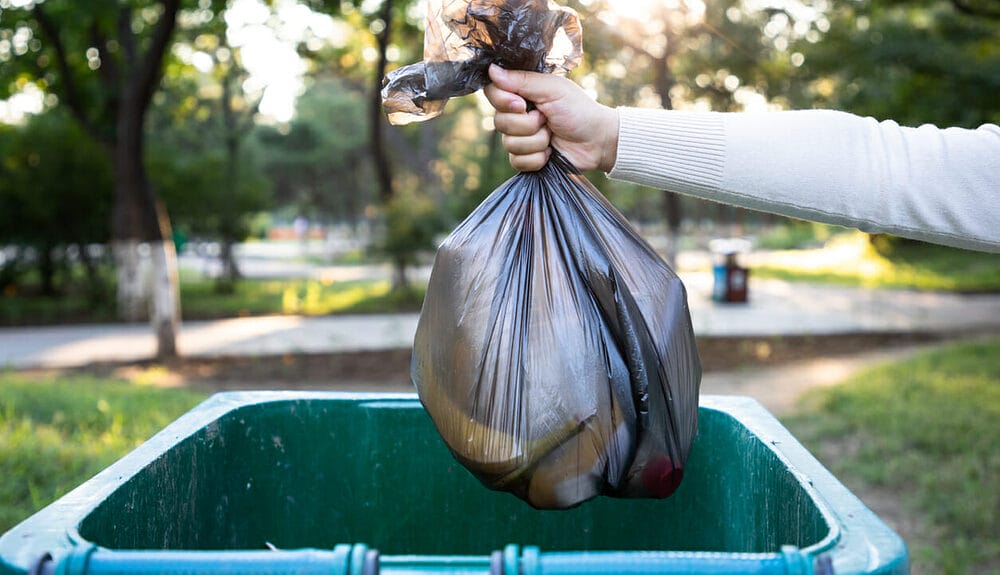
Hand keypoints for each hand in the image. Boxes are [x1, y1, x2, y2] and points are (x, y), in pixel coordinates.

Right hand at [484, 65, 618, 171]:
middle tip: (547, 120)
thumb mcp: (552, 89)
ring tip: (552, 135)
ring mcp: (520, 137)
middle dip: (527, 124)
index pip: (493, 93)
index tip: (522, 104)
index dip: (503, 101)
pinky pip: (517, 161)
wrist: (597, 141)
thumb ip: (522, 80)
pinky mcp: (526, 158)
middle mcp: (516, 114)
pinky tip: (550, 152)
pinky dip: (537, 158)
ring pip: (509, 144)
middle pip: (499, 122)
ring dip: (536, 141)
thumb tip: (491, 70)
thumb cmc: (578, 110)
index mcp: (521, 93)